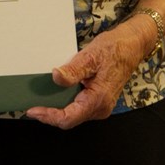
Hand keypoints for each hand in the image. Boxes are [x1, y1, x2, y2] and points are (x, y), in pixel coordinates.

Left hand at [26, 21, 151, 130]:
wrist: (132, 45)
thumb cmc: (115, 49)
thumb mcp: (90, 56)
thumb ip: (73, 71)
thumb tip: (56, 77)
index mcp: (98, 99)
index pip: (68, 118)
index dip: (49, 117)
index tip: (33, 110)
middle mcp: (101, 107)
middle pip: (69, 119)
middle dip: (50, 114)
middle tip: (32, 106)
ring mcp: (101, 105)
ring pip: (74, 115)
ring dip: (57, 109)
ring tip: (40, 100)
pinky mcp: (99, 101)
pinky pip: (79, 108)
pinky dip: (65, 104)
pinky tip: (55, 95)